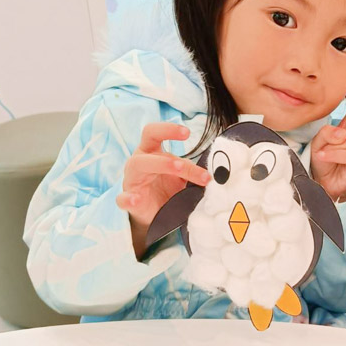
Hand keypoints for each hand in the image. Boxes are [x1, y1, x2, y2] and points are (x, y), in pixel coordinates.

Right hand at [116, 123, 210, 254]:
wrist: (155, 216)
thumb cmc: (168, 190)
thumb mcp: (183, 178)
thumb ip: (195, 171)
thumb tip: (222, 171)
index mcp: (152, 152)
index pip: (155, 132)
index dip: (169, 129)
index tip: (188, 133)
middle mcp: (140, 160)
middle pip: (148, 140)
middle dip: (166, 138)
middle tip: (185, 149)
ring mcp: (132, 179)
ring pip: (139, 165)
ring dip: (160, 164)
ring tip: (179, 168)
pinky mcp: (128, 200)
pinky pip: (123, 198)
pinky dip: (128, 198)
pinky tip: (135, 200)